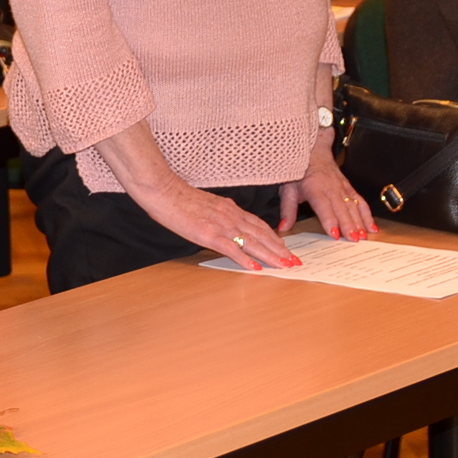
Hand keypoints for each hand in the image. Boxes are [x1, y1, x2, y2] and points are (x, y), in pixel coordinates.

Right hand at [139, 174, 300, 270]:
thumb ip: (220, 214)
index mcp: (230, 209)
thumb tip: (229, 226)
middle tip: (295, 261)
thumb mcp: (207, 205)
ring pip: (252, 242)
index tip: (286, 249)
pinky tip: (255, 268)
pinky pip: (231, 248)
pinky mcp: (208, 233)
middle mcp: (230, 216)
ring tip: (284, 265)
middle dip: (280, 249)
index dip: (275, 238)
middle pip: (261, 234)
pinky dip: (245, 259)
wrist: (163, 190)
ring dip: (270, 255)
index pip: (259, 225)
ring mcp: (220, 225)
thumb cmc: (179, 198)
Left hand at [279, 144, 375, 240]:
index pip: (323, 206)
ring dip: (360, 222)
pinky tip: (372, 227)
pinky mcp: (349, 188)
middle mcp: (331, 186)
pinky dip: (368, 215)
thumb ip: (287, 210)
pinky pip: (361, 201)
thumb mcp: (287, 189)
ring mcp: (342, 187)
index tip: (334, 233)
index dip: (329, 220)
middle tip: (354, 239)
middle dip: (349, 225)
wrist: (312, 150)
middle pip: (341, 208)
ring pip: (353, 206)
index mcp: (314, 186)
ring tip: (364, 236)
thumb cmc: (299, 170)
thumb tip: (283, 228)